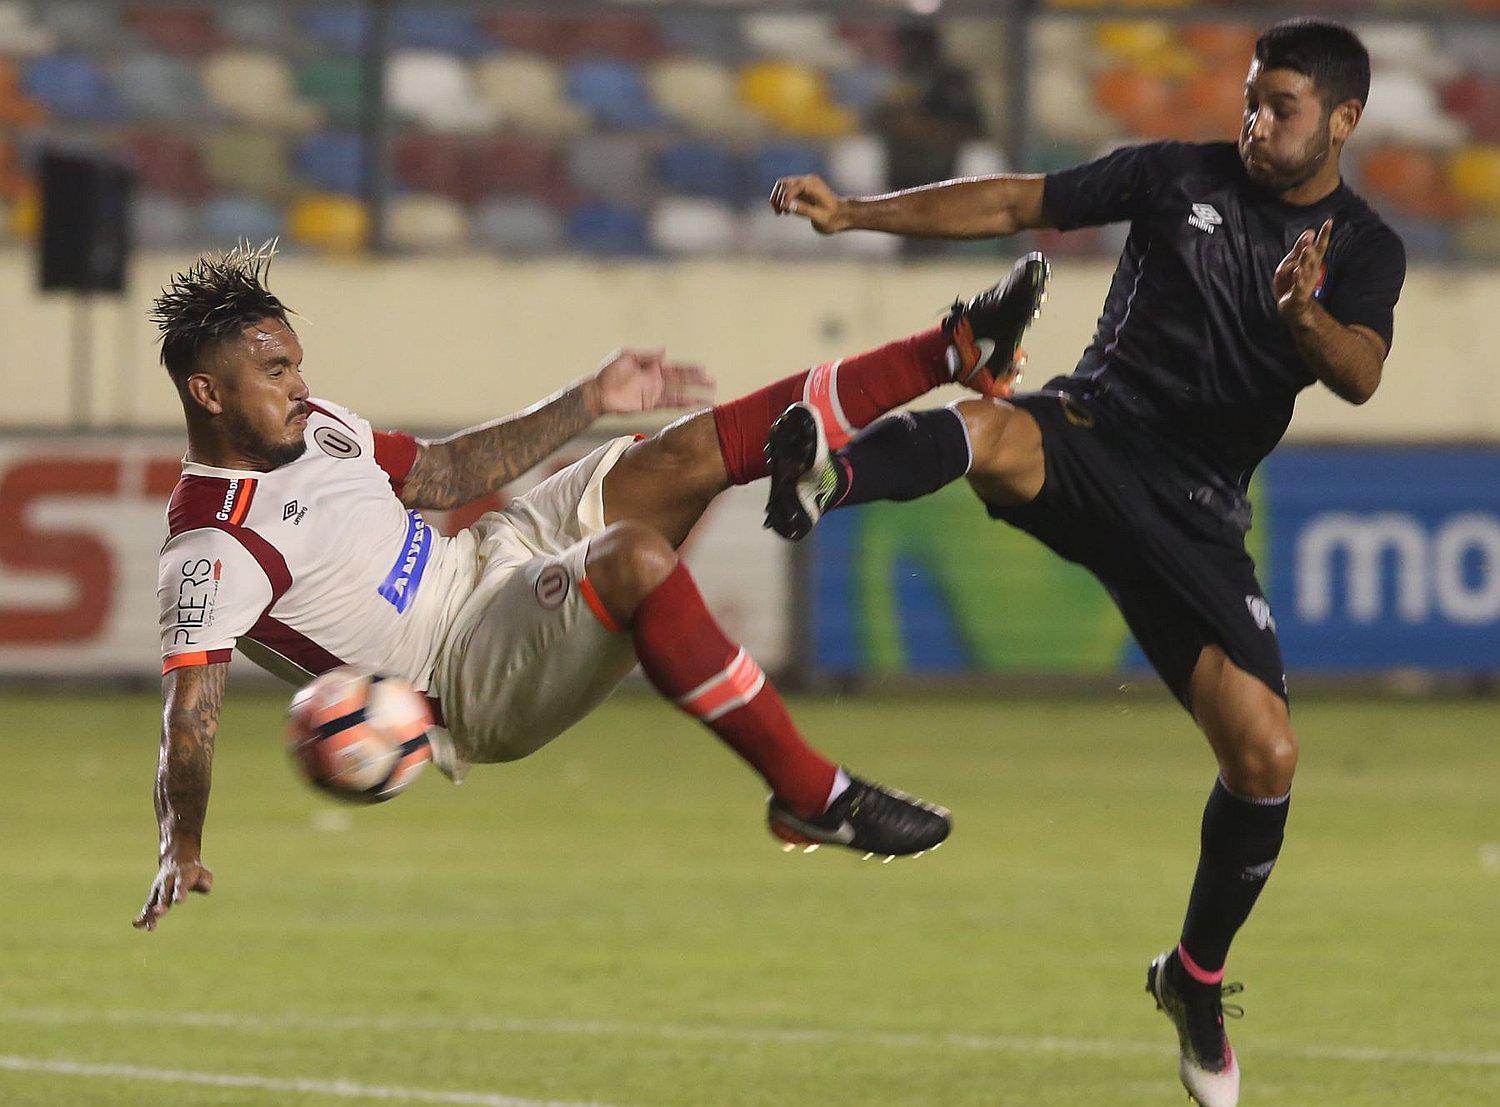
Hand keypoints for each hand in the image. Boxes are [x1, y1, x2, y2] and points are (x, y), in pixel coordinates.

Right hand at [133, 849, 212, 930]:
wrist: (176, 860)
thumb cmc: (194, 871)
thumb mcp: (203, 873)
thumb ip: (205, 881)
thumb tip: (206, 888)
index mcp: (181, 877)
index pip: (180, 886)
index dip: (179, 893)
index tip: (179, 901)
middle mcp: (167, 883)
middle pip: (163, 895)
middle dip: (161, 904)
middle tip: (158, 913)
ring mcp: (158, 889)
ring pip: (153, 903)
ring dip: (151, 914)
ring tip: (150, 927)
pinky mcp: (153, 895)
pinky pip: (147, 906)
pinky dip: (143, 915)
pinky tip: (136, 925)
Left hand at [585, 348, 714, 415]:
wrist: (597, 392)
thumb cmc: (609, 372)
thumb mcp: (627, 356)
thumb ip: (646, 355)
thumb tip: (664, 351)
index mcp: (652, 367)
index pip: (676, 368)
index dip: (689, 369)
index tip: (703, 369)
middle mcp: (656, 381)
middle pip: (681, 381)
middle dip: (697, 382)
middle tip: (713, 383)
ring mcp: (654, 394)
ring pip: (678, 395)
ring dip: (694, 397)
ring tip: (710, 401)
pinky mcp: (649, 405)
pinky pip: (668, 405)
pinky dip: (681, 406)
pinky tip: (693, 407)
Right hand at [769, 174, 848, 234]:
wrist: (842, 216)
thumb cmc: (833, 218)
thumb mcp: (820, 217)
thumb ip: (804, 210)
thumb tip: (788, 205)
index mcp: (812, 185)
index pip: (792, 186)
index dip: (785, 198)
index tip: (785, 212)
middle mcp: (807, 181)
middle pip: (783, 183)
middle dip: (777, 197)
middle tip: (778, 212)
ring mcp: (804, 185)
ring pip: (783, 186)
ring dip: (778, 198)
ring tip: (780, 213)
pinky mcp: (802, 191)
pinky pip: (786, 191)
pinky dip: (782, 200)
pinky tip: (785, 212)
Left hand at [1274, 218, 1331, 324]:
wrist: (1291, 307)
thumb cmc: (1291, 283)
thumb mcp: (1291, 263)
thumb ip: (1298, 250)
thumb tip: (1309, 231)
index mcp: (1311, 264)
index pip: (1320, 247)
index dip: (1324, 234)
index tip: (1329, 221)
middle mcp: (1311, 272)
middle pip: (1312, 258)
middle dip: (1311, 248)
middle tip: (1310, 237)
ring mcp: (1306, 284)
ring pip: (1306, 270)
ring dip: (1306, 260)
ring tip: (1307, 249)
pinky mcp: (1298, 295)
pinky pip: (1299, 286)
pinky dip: (1299, 279)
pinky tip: (1298, 271)